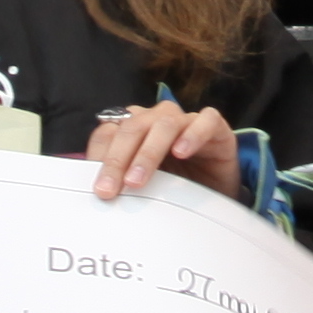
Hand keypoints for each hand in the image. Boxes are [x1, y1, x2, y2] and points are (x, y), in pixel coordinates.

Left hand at [84, 94, 241, 202]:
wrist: (215, 192)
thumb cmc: (175, 185)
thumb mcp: (144, 186)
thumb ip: (122, 182)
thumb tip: (99, 193)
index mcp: (133, 127)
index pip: (109, 132)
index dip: (99, 156)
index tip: (97, 186)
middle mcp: (156, 119)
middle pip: (132, 128)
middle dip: (117, 160)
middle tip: (110, 190)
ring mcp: (185, 120)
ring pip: (164, 124)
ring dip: (148, 153)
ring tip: (137, 180)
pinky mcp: (214, 125)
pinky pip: (205, 121)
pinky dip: (192, 135)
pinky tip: (181, 153)